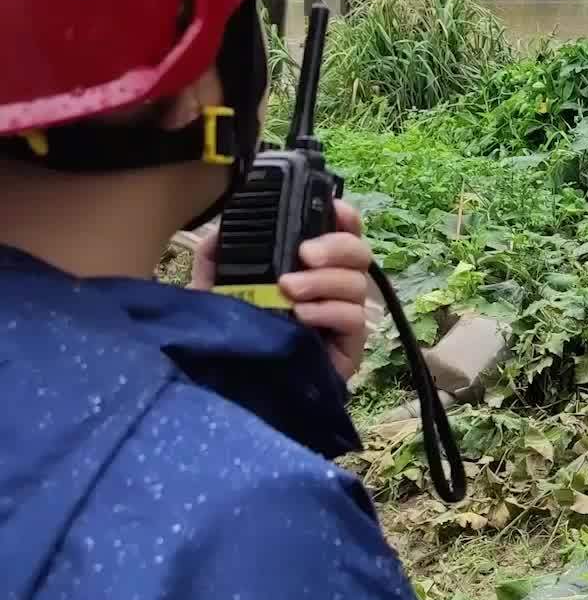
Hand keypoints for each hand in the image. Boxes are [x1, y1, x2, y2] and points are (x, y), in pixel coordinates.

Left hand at [193, 200, 373, 381]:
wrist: (234, 388)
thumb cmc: (234, 336)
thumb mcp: (215, 291)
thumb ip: (217, 259)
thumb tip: (219, 231)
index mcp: (311, 267)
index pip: (342, 233)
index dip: (344, 217)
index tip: (334, 210)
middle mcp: (334, 286)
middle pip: (359, 254)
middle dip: (336, 247)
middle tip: (304, 254)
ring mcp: (345, 316)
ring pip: (357, 284)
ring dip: (325, 281)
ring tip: (289, 290)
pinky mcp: (350, 346)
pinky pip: (354, 319)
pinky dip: (329, 311)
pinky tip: (303, 315)